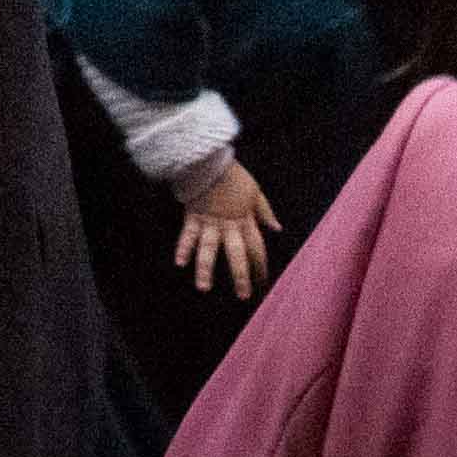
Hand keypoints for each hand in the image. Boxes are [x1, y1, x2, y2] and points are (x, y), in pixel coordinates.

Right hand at [173, 157, 278, 300]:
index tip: (263, 283)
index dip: (261, 266)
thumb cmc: (234, 176)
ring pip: (208, 249)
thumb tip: (276, 228)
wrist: (210, 160)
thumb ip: (264, 212)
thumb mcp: (255, 192)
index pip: (256, 248)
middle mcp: (227, 225)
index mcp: (244, 220)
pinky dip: (182, 248)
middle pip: (236, 254)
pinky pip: (187, 235)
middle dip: (240, 275)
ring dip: (205, 269)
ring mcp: (208, 222)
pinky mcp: (192, 217)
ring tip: (203, 288)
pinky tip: (180, 263)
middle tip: (243, 296)